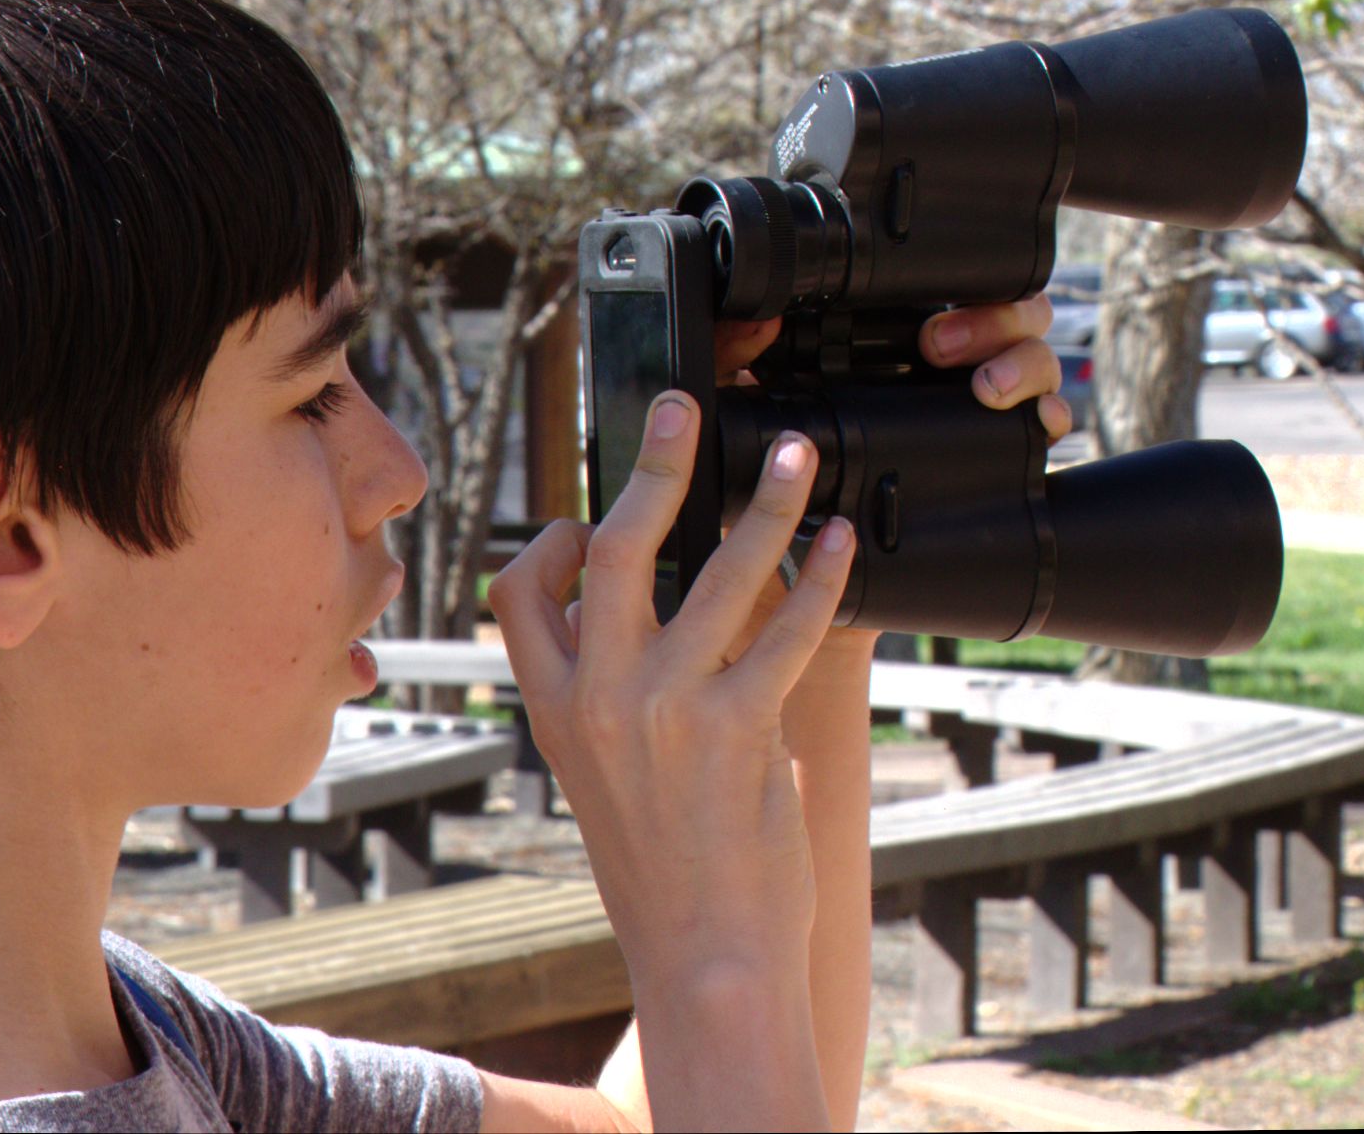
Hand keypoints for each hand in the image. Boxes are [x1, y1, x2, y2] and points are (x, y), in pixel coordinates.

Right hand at [486, 394, 854, 981]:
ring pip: (717, 572)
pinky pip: (787, 629)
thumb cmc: (659, 868)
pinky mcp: (739, 729)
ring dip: (767, 505)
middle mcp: (598, 698)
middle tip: (685, 407)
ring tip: (799, 460)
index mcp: (551, 708)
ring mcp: (666, 711)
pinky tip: (845, 548)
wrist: (703, 956)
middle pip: (614, 547)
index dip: (550, 541)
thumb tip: (640, 611)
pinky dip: (823, 579)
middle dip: (654, 464)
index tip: (588, 517)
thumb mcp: (597, 776)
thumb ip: (604, 693)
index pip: (518, 592)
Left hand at [713, 295, 1069, 657]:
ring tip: (988, 389)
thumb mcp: (740, 417)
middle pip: (999, 314)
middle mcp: (936, 374)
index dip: (950, 283)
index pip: (936, 291)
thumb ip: (731, 361)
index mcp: (879, 350)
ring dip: (1022, 359)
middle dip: (989, 317)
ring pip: (1031, 357)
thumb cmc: (761, 493)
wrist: (784, 585)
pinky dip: (1052, 411)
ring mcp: (973, 411)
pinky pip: (1046, 420)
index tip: (914, 314)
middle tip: (938, 348)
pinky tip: (1042, 421)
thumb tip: (754, 320)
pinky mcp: (999, 456)